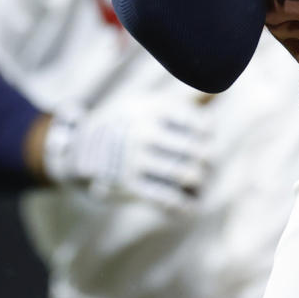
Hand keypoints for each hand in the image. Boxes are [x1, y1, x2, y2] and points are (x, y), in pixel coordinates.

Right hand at [41, 100, 211, 210]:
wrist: (78, 148)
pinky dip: (181, 204)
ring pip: (182, 173)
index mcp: (152, 107)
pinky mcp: (128, 186)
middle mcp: (145, 131)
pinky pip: (163, 197)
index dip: (208, 132)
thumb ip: (183, 99)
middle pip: (193, 148)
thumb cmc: (123, 121)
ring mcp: (136, 159)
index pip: (197, 121)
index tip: (206, 137)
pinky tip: (189, 206)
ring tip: (201, 182)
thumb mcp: (146, 101)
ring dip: (198, 182)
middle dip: (207, 158)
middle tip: (208, 163)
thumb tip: (220, 91)